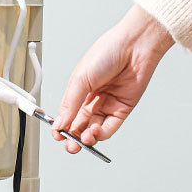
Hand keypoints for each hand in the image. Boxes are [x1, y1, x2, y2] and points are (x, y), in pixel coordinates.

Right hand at [52, 5, 173, 152]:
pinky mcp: (122, 109)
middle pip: (79, 125)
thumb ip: (69, 104)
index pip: (67, 115)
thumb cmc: (107, 52)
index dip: (61, 127)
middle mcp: (92, 99)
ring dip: (87, 137)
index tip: (57, 135)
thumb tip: (59, 124)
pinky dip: (101, 133)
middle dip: (73, 137)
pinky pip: (110, 127)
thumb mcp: (80, 79)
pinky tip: (94, 133)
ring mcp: (107, 105)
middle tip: (70, 144)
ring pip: (94, 129)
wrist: (134, 46)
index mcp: (78, 91)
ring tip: (83, 139)